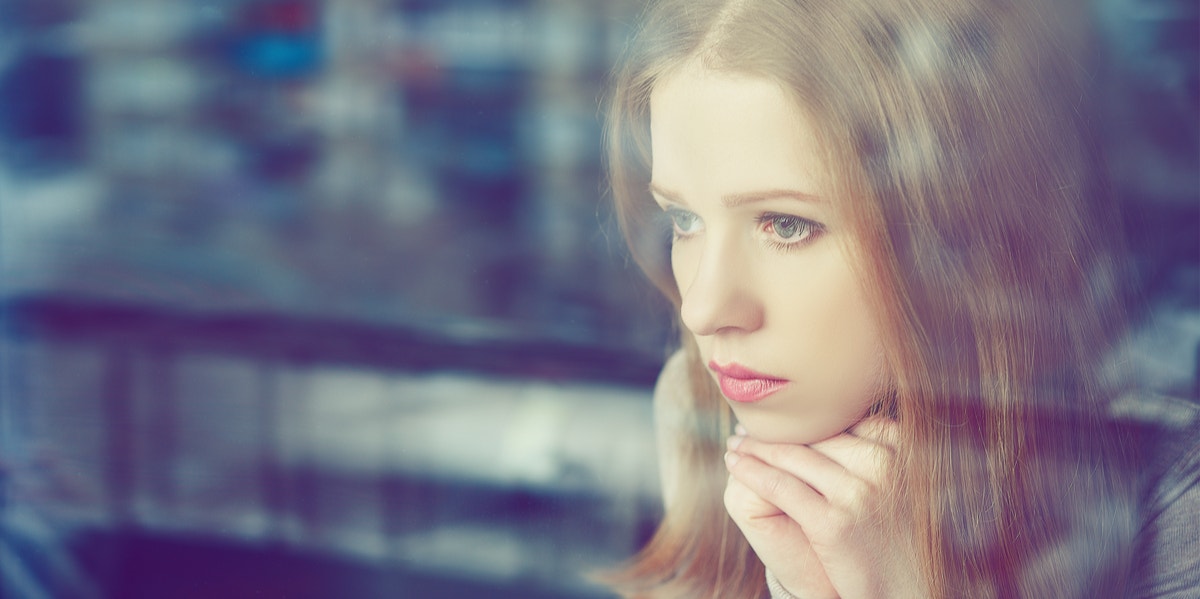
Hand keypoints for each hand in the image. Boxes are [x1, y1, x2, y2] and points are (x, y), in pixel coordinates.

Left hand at [723, 417, 921, 598]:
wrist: (908, 590)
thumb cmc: (900, 534)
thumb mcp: (899, 481)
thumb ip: (873, 449)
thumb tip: (829, 416)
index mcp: (901, 449)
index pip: (840, 418)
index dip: (805, 419)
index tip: (779, 417)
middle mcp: (882, 465)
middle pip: (814, 435)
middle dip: (776, 431)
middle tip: (746, 425)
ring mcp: (858, 494)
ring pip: (792, 457)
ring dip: (755, 447)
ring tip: (736, 443)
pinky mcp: (832, 524)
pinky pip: (779, 487)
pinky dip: (750, 472)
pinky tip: (734, 463)